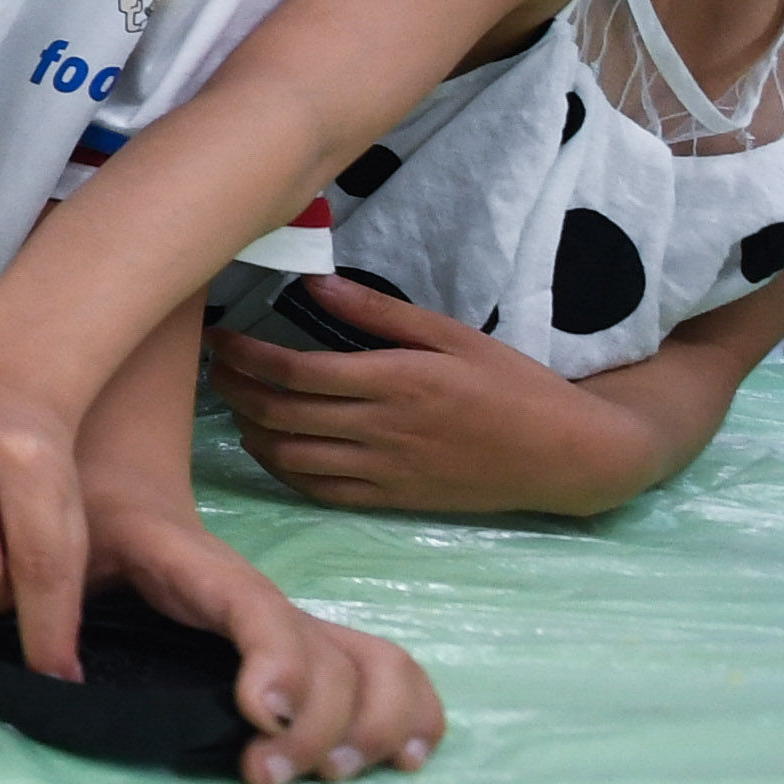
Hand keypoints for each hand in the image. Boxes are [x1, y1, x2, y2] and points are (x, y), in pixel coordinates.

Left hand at [0, 508, 442, 783]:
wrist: (111, 481)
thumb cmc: (65, 517)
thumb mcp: (15, 542)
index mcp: (190, 567)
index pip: (250, 606)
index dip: (271, 660)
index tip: (256, 714)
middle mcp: (250, 598)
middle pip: (325, 656)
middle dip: (313, 723)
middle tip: (260, 772)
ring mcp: (284, 625)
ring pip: (370, 664)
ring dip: (366, 725)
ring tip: (322, 775)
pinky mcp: (298, 651)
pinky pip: (383, 671)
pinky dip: (408, 711)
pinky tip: (403, 760)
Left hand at [209, 279, 657, 516]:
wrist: (566, 454)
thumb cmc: (513, 385)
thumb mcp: (453, 335)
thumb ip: (380, 314)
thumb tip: (315, 284)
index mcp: (396, 380)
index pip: (295, 371)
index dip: (246, 357)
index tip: (220, 340)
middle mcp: (382, 429)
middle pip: (282, 414)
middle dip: (237, 391)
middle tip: (217, 371)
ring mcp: (386, 471)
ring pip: (292, 458)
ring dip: (252, 432)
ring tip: (238, 406)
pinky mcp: (394, 500)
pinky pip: (321, 492)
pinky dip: (284, 471)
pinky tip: (272, 448)